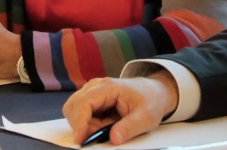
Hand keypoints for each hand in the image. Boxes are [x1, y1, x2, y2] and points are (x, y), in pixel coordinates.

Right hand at [62, 72, 179, 144]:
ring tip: (109, 127)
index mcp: (107, 87)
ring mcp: (91, 92)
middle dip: (83, 125)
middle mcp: (95, 86)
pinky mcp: (91, 99)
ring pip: (75, 111)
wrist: (153, 92)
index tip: (80, 140)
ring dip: (87, 125)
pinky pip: (81, 114)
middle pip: (73, 106)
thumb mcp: (146, 117)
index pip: (84, 103)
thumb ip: (129, 128)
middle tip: (103, 134)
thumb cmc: (150, 101)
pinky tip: (106, 125)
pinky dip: (90, 124)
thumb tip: (113, 139)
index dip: (79, 122)